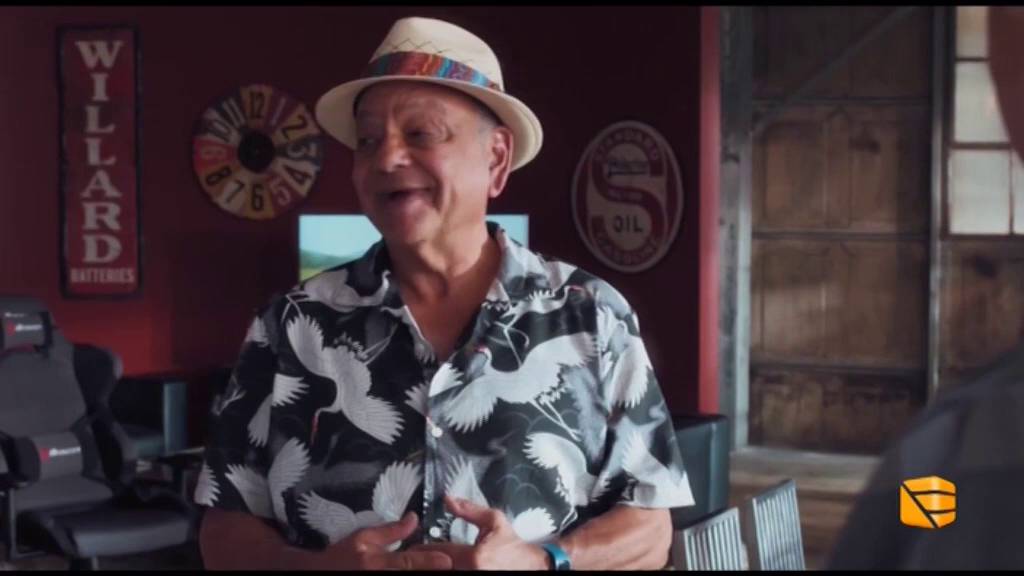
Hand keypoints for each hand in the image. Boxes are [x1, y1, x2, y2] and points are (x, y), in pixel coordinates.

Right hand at [320, 511, 452, 569]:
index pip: (408, 561)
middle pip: (411, 573)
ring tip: (440, 568)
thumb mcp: (363, 538)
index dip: (428, 561)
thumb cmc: (342, 556)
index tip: (447, 560)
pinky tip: (423, 570)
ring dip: (423, 572)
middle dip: (430, 569)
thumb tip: (414, 518)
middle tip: (449, 565)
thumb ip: (391, 531)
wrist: (320, 573)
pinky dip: (412, 574)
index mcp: (377, 562)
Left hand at [408, 495, 550, 569]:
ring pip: (442, 572)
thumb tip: (448, 499)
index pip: (439, 552)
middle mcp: (470, 572)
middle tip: (412, 555)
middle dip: (423, 561)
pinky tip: (438, 564)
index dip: (422, 549)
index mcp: (474, 557)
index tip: (412, 546)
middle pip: (436, 567)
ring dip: (430, 566)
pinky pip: (453, 575)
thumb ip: (468, 510)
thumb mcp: (493, 520)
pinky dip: (443, 569)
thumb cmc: (512, 545)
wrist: (530, 566)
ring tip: (421, 561)